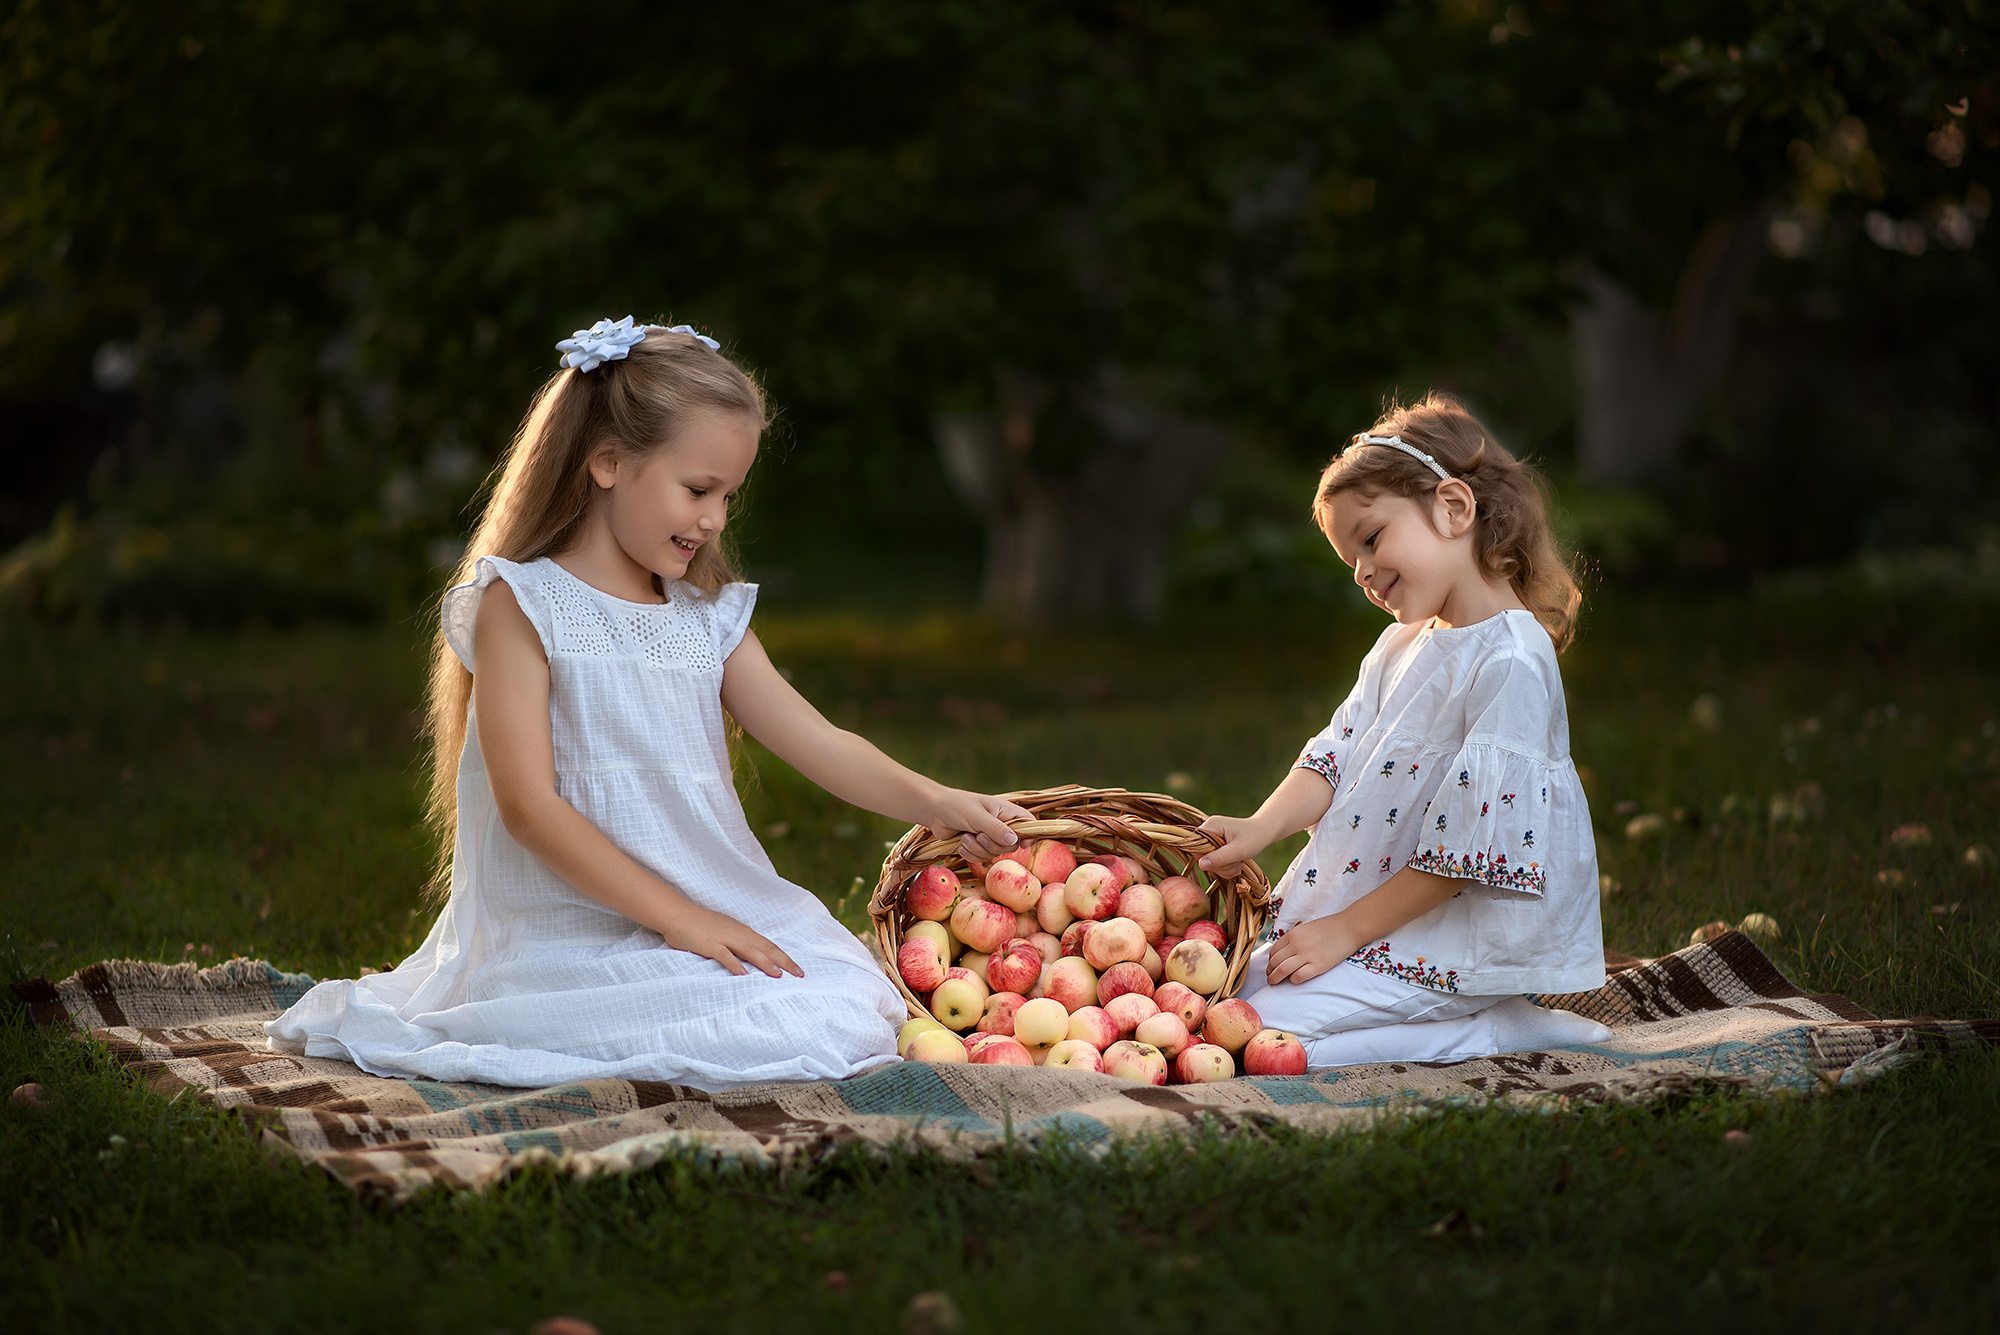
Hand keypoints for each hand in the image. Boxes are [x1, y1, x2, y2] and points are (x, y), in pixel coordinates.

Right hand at [656, 902, 802, 978]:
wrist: (679, 915)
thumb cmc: (701, 925)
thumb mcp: (725, 932)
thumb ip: (739, 944)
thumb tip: (753, 957)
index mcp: (743, 932)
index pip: (769, 946)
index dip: (784, 957)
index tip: (798, 969)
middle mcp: (738, 934)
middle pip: (766, 948)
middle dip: (784, 962)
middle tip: (799, 974)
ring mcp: (725, 938)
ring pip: (750, 951)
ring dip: (765, 963)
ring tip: (778, 975)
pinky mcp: (710, 944)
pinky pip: (725, 956)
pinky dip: (736, 965)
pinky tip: (744, 975)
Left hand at [923, 789, 1034, 860]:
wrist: (934, 812)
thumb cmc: (957, 806)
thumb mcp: (977, 816)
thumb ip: (995, 828)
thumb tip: (1015, 840)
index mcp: (1005, 811)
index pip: (1028, 822)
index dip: (1030, 834)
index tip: (1022, 844)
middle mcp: (1000, 824)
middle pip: (1011, 845)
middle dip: (992, 844)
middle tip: (979, 836)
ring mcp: (988, 836)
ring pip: (994, 853)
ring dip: (977, 849)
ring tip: (965, 837)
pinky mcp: (977, 846)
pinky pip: (981, 858)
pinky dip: (970, 854)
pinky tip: (961, 844)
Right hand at [1197, 814, 1275, 877]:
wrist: (1266, 831)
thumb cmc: (1254, 837)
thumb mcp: (1239, 850)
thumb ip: (1219, 858)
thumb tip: (1201, 865)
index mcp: (1211, 826)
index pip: (1196, 847)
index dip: (1208, 859)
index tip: (1225, 862)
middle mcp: (1208, 829)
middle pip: (1202, 856)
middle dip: (1220, 865)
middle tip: (1237, 865)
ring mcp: (1212, 837)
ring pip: (1209, 861)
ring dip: (1225, 868)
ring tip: (1239, 865)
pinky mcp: (1217, 844)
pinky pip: (1215, 860)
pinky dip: (1226, 866)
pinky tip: (1237, 864)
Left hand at [1265, 913, 1359, 986]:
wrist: (1349, 928)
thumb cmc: (1329, 927)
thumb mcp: (1306, 928)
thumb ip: (1294, 939)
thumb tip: (1284, 952)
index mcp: (1292, 934)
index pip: (1273, 951)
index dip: (1270, 961)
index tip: (1271, 966)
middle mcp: (1296, 944)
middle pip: (1274, 962)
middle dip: (1269, 972)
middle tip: (1270, 977)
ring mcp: (1307, 955)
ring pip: (1282, 970)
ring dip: (1275, 978)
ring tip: (1273, 983)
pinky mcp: (1318, 966)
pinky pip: (1298, 977)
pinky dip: (1293, 980)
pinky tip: (1294, 980)